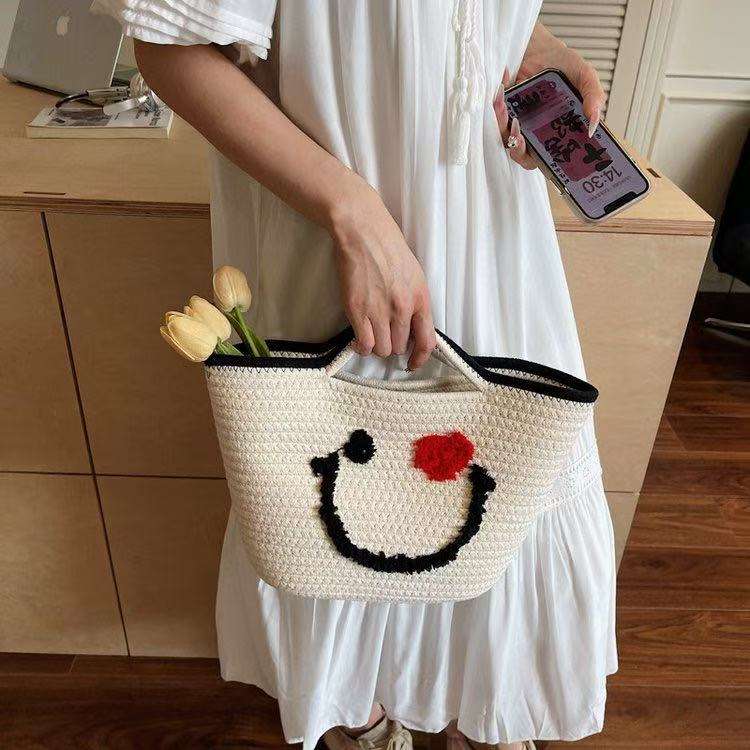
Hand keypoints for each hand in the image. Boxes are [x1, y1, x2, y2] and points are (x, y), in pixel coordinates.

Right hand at [329, 180, 435, 370]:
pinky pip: (364, 344)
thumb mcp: (414, 275)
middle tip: (384, 333)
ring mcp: (379, 311)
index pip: (427, 342)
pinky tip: (359, 339)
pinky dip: (361, 346)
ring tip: (371, 333)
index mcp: (420, 299)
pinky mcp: (358, 310)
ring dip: (377, 346)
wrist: (364, 231)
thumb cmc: (388, 248)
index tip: (412, 364)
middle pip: (400, 347)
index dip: (420, 358)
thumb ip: (415, 302)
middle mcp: (402, 308)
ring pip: (382, 350)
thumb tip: (412, 327)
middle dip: (392, 344)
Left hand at [493, 23, 606, 169]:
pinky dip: (496, 109)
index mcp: (558, 131)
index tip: (548, 157)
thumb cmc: (562, 62)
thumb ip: (593, 98)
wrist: (537, 43)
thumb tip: (593, 127)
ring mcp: (518, 124)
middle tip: (519, 134)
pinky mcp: (502, 114)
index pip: (554, 158)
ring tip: (503, 106)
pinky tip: (500, 91)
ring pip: (507, 140)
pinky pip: (496, 121)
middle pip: (526, 157)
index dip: (552, 165)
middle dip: (520, 150)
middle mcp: (537, 132)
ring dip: (503, 126)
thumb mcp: (585, 76)